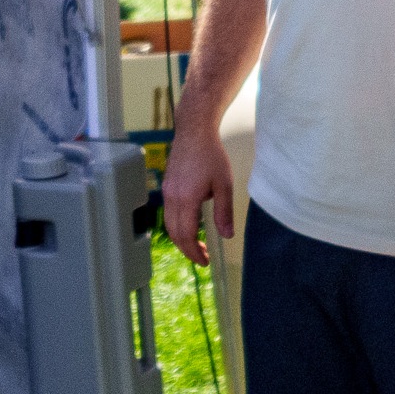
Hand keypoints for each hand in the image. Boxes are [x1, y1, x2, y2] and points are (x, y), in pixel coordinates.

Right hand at [161, 124, 235, 267]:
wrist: (194, 132)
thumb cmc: (211, 156)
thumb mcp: (224, 185)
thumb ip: (224, 212)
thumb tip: (227, 235)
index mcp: (187, 198)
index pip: (186, 234)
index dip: (195, 251)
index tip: (205, 261)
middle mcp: (172, 197)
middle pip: (174, 233)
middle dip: (187, 249)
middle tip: (202, 259)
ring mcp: (167, 191)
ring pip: (169, 224)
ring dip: (182, 239)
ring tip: (197, 246)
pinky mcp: (167, 186)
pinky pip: (169, 212)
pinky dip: (178, 226)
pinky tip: (191, 226)